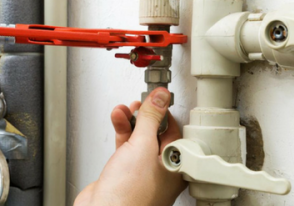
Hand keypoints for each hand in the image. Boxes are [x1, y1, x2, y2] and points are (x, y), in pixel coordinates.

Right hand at [74, 88, 185, 205]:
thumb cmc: (129, 196)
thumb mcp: (142, 146)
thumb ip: (151, 118)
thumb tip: (160, 97)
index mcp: (176, 165)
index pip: (174, 130)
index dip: (164, 111)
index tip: (155, 97)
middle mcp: (161, 170)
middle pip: (156, 133)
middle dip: (145, 115)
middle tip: (139, 102)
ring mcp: (141, 172)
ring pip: (139, 139)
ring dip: (131, 121)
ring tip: (124, 109)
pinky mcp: (123, 174)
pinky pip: (126, 147)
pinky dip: (121, 132)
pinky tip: (117, 120)